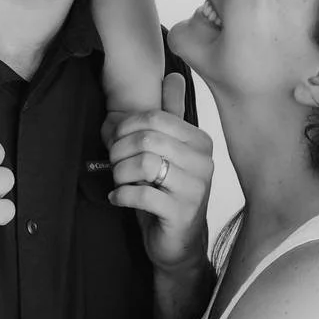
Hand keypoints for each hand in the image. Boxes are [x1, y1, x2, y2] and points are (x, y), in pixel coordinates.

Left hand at [104, 73, 212, 272]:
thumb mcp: (167, 151)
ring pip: (143, 164)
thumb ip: (168, 116)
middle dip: (119, 151)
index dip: (125, 128)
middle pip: (146, 138)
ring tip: (119, 183)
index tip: (116, 144)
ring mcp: (196, 188)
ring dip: (119, 174)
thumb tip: (173, 75)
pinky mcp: (182, 213)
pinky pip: (142, 194)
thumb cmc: (167, 194)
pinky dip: (122, 195)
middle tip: (114, 165)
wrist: (177, 244)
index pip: (154, 117)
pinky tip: (119, 200)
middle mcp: (204, 162)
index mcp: (200, 141)